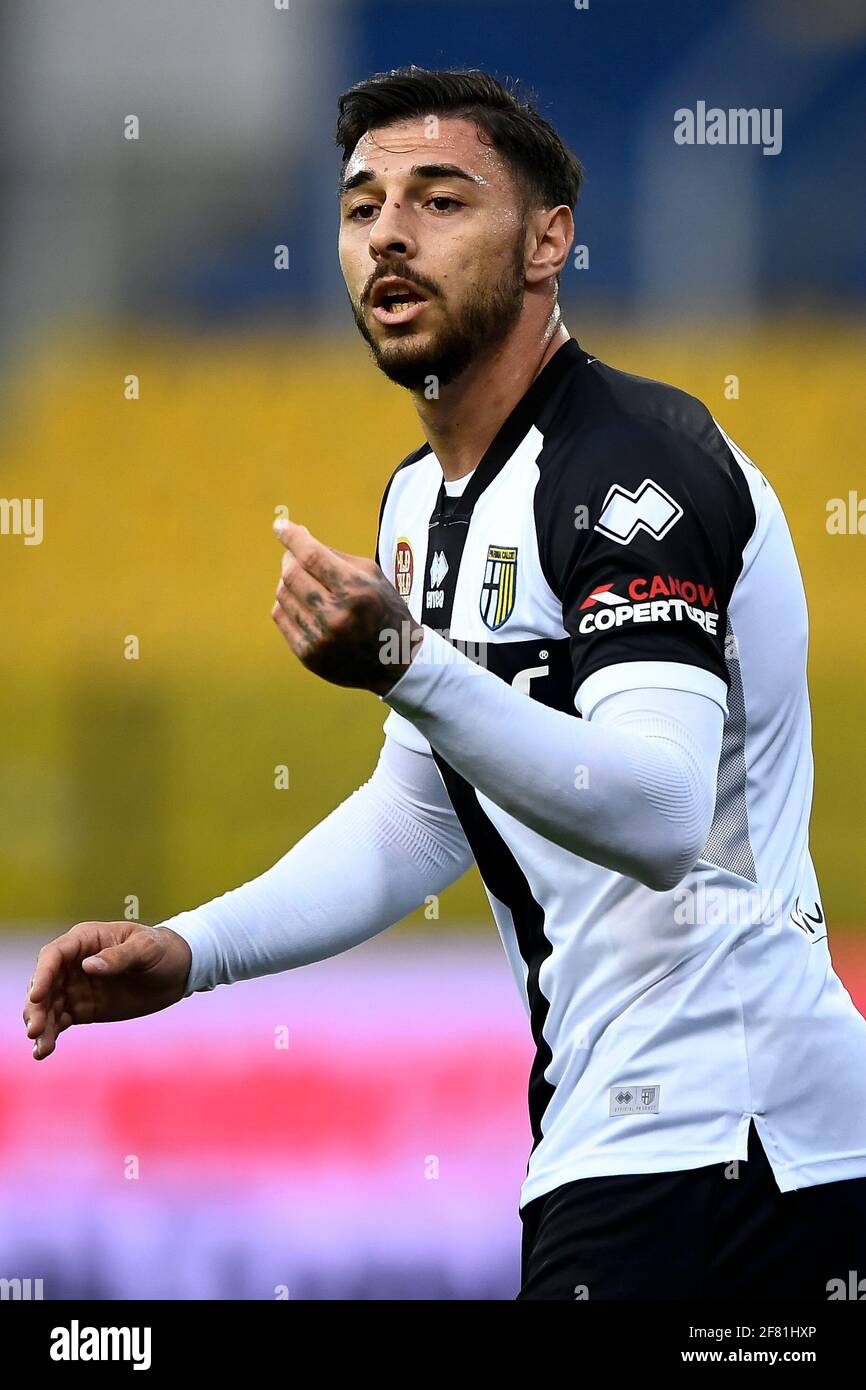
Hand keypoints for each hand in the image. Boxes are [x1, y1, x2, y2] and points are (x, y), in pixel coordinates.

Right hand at [23, 921, 192, 1060]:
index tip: (36, 997)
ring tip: (41, 1049)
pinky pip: (59, 1021)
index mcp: (86, 940)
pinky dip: (50, 1035)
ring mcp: (75, 986)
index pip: (54, 955)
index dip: (43, 975)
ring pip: (48, 1006)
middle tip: (35, 1030)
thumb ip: (119, 957)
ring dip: (40, 1026)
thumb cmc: (162, 950)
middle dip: (36, 1007)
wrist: (177, 972)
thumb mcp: (146, 949)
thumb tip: (88, 966)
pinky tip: (43, 1052)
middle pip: (44, 983)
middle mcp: (74, 963)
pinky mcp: (82, 1008)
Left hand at [271, 519, 423, 693]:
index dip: (292, 537)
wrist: (396, 662)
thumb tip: (298, 537)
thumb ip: (336, 555)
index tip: (279, 525)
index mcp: (356, 591)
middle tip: (295, 556)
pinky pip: (281, 617)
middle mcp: (336, 616)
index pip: (312, 556)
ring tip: (305, 583)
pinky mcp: (309, 655)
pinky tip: (301, 603)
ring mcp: (320, 638)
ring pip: (282, 595)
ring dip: (288, 582)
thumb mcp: (372, 576)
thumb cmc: (385, 612)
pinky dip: (287, 604)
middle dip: (290, 559)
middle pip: (292, 574)